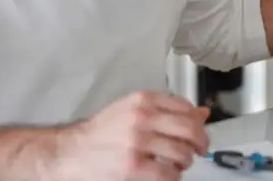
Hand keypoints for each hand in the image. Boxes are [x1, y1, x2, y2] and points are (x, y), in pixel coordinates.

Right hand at [54, 91, 210, 180]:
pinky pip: (168, 173)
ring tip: (178, 164)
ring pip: (182, 152)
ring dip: (185, 161)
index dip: (196, 121)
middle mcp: (142, 116)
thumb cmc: (100, 133)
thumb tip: (203, 113)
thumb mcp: (133, 111)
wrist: (69, 152)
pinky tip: (167, 174)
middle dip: (200, 142)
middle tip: (199, 150)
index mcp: (143, 99)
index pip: (186, 106)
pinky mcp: (133, 166)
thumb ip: (167, 110)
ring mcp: (138, 141)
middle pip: (190, 128)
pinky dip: (173, 176)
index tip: (197, 130)